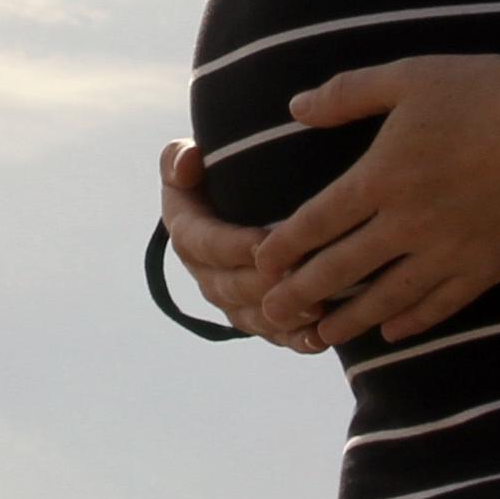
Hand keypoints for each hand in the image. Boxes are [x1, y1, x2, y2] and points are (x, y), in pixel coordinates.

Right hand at [155, 140, 302, 347]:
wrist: (238, 199)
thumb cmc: (217, 172)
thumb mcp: (188, 158)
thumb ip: (179, 158)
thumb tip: (188, 162)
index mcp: (187, 233)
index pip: (205, 243)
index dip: (233, 246)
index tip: (265, 243)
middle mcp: (205, 273)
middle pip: (231, 286)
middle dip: (264, 287)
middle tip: (299, 279)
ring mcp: (231, 300)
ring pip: (253, 317)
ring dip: (282, 318)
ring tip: (316, 311)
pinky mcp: (257, 317)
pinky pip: (273, 335)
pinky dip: (295, 340)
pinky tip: (320, 339)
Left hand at [245, 51, 499, 349]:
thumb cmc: (488, 90)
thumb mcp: (409, 77)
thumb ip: (348, 93)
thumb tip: (296, 107)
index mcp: (381, 177)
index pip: (316, 222)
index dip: (283, 246)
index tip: (260, 263)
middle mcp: (408, 222)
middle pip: (341, 269)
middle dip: (301, 295)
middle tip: (272, 316)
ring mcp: (449, 250)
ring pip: (387, 297)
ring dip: (350, 320)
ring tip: (323, 338)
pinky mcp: (488, 266)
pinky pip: (441, 304)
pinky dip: (412, 322)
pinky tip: (393, 332)